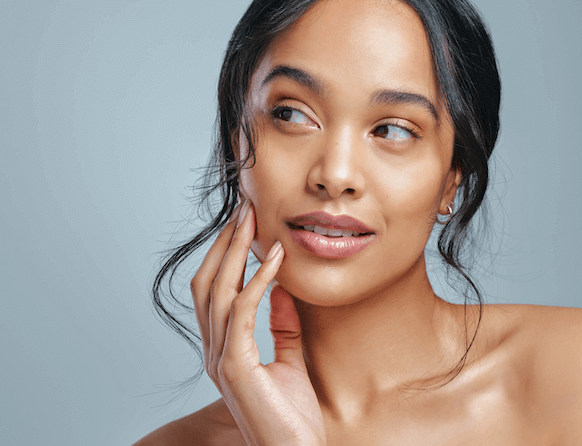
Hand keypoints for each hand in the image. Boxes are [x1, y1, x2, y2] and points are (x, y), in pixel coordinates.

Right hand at [191, 200, 325, 445]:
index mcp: (223, 348)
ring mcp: (221, 359)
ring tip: (253, 221)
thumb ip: (282, 326)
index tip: (245, 224)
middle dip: (224, 243)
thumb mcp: (289, 360)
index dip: (226, 255)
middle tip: (244, 209)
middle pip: (207, 283)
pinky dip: (258, 280)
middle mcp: (214, 351)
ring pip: (217, 290)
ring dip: (235, 251)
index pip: (215, 290)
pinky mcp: (236, 366)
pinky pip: (242, 311)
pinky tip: (275, 258)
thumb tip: (284, 288)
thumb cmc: (293, 416)